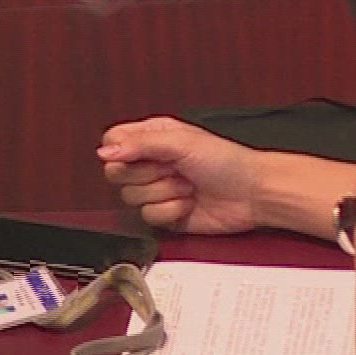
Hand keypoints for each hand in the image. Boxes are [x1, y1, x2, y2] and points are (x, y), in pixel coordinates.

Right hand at [98, 117, 261, 233]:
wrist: (250, 194)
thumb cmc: (226, 161)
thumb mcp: (181, 142)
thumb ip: (140, 144)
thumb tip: (105, 152)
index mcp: (153, 138)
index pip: (113, 142)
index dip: (120, 151)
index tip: (142, 154)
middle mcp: (151, 163)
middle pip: (116, 173)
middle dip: (147, 174)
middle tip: (172, 168)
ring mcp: (157, 190)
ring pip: (131, 198)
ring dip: (164, 192)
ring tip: (187, 185)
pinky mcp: (165, 214)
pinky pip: (148, 217)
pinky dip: (171, 210)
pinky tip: (189, 202)